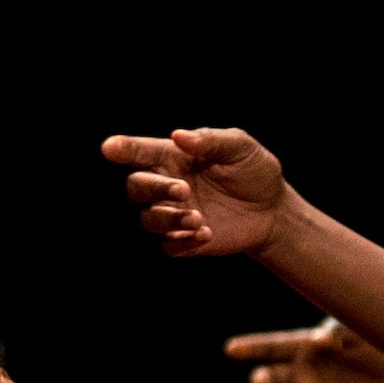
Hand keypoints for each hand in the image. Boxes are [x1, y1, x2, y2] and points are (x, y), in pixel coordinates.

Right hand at [107, 128, 289, 259]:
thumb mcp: (240, 147)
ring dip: (167, 219)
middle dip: (154, 188)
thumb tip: (179, 136)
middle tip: (183, 190)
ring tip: (197, 218)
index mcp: (175, 158)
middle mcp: (168, 185)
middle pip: (137, 187)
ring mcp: (175, 214)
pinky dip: (183, 241)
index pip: (142, 151)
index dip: (124, 149)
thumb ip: (211, 140)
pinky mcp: (185, 241)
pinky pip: (169, 246)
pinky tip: (206, 233)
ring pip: (148, 219)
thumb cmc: (254, 171)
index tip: (109, 147)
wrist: (274, 210)